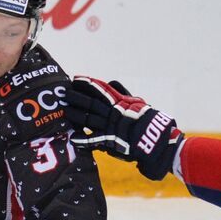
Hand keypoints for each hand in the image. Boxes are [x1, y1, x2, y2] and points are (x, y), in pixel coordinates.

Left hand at [65, 76, 183, 181]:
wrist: (156, 138)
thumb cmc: (146, 119)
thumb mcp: (136, 102)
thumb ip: (122, 92)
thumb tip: (111, 81)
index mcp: (120, 102)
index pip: (101, 90)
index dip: (88, 84)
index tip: (76, 78)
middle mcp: (114, 113)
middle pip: (91, 103)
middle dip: (77, 97)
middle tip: (64, 93)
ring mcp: (111, 127)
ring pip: (89, 119)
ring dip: (76, 115)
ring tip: (65, 111)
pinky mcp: (111, 141)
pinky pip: (94, 140)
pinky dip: (83, 140)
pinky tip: (72, 138)